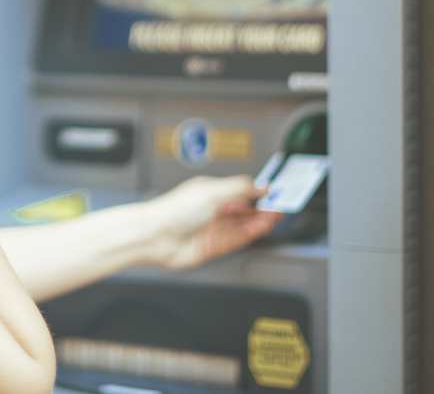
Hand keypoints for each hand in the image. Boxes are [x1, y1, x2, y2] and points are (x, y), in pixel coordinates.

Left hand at [135, 175, 280, 270]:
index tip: (273, 193)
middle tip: (279, 206)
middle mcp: (209, 210)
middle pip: (242, 210)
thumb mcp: (212, 191)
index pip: (238, 191)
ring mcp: (210, 229)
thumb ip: (239, 188)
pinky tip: (260, 227)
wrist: (154, 236)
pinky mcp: (211, 247)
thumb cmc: (173, 211)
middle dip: (261, 208)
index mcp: (208, 192)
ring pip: (241, 225)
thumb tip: (260, 185)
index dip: (256, 193)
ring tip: (274, 216)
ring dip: (258, 221)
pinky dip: (249, 234)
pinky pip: (235, 240)